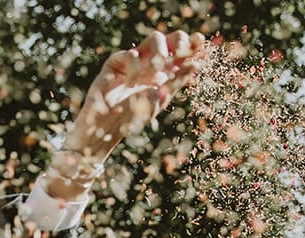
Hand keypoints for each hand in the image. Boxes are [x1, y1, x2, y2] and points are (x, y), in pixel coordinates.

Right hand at [61, 31, 207, 163]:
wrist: (105, 131)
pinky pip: (129, 55)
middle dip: (179, 41)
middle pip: (169, 39)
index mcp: (163, 72)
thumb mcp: (159, 100)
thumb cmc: (131, 119)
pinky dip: (135, 68)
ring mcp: (133, 61)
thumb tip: (196, 65)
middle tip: (182, 51)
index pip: (180, 51)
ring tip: (157, 72)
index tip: (199, 41)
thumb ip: (176, 82)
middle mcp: (150, 63)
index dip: (191, 43)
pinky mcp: (115, 63)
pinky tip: (132, 84)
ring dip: (160, 52)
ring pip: (153, 39)